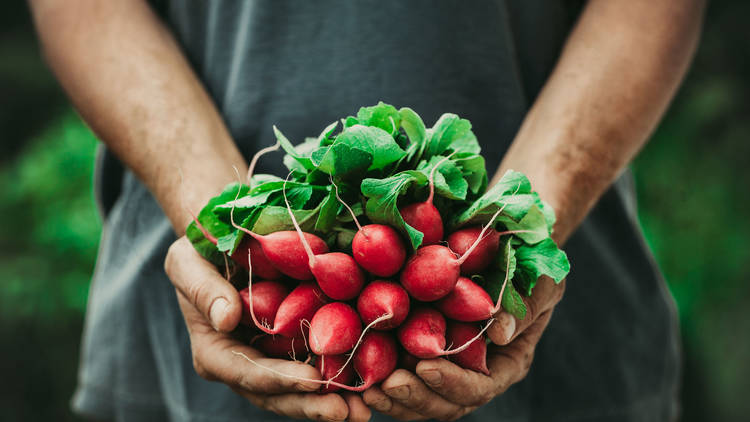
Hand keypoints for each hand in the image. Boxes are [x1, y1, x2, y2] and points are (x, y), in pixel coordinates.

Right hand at [165, 237, 371, 421]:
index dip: (280, 380)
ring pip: (299, 390)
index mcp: (215, 351)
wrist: (224, 240)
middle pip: (277, 394)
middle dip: (311, 404)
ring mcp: (271, 359)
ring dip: (331, 400)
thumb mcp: (188, 262)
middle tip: (347, 412)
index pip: (247, 373)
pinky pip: (317, 366)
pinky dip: (341, 376)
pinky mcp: (294, 347)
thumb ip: (203, 290)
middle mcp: (243, 364)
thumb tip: (226, 319)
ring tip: (364, 411)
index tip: (313, 380)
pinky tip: (369, 382)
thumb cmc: (199, 250)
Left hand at [363, 276, 563, 420]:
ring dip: (394, 396)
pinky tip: (358, 367)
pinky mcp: (421, 348)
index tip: (426, 367)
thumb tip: (502, 334)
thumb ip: (525, 306)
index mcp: (506, 362)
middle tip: (387, 385)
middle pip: (445, 402)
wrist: (510, 248)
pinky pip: (402, 371)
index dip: (452, 383)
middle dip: (416, 397)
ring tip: (367, 388)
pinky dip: (381, 373)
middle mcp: (476, 371)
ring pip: (421, 396)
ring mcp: (448, 364)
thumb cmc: (534, 263)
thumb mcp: (541, 280)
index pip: (479, 387)